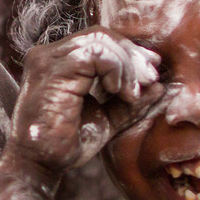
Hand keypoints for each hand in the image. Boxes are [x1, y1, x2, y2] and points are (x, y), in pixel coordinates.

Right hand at [8, 29, 161, 171]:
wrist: (40, 164)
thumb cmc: (66, 143)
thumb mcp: (106, 117)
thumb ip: (128, 101)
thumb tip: (159, 86)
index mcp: (59, 61)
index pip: (98, 39)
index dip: (128, 50)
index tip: (152, 73)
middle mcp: (50, 54)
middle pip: (100, 35)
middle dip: (132, 54)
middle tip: (151, 78)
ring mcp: (48, 59)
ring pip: (99, 40)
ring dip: (126, 65)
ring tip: (133, 92)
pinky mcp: (52, 70)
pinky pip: (94, 54)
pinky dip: (116, 69)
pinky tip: (120, 92)